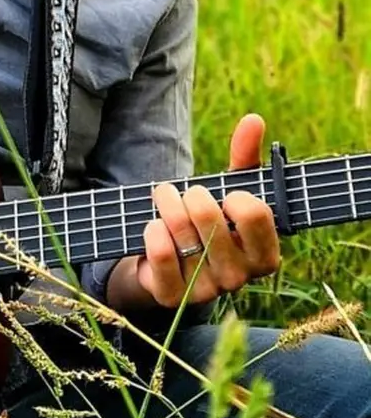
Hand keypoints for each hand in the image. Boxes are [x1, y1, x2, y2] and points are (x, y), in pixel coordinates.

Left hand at [107, 114, 280, 313]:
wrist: (168, 261)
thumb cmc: (209, 221)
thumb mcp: (230, 190)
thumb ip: (245, 157)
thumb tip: (254, 120)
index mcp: (265, 255)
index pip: (255, 213)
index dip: (235, 195)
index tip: (227, 195)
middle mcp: (239, 278)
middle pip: (209, 217)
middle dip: (190, 193)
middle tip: (185, 192)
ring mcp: (206, 291)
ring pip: (181, 232)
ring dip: (166, 204)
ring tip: (164, 198)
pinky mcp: (173, 297)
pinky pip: (160, 252)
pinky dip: (152, 230)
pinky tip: (154, 227)